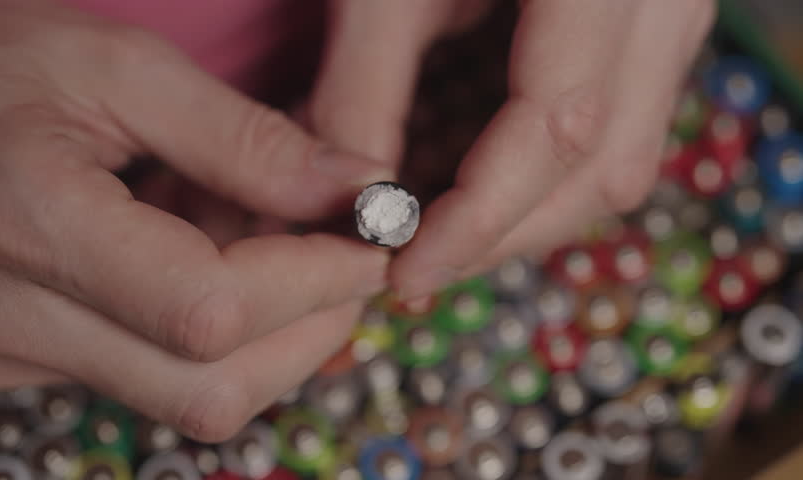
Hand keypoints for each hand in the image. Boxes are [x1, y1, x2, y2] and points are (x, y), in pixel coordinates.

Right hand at [0, 0, 391, 440]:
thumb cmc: (5, 65)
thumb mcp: (126, 66)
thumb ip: (247, 138)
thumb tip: (358, 188)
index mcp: (25, 221)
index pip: (209, 310)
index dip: (312, 284)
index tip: (369, 243)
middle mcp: (9, 317)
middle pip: (212, 384)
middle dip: (313, 327)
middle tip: (353, 261)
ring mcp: (14, 355)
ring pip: (199, 400)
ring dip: (280, 340)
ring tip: (294, 258)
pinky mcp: (34, 364)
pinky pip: (169, 384)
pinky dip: (234, 344)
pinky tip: (237, 274)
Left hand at [306, 0, 715, 299]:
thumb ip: (362, 89)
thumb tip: (346, 204)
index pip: (560, 127)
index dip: (481, 217)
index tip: (406, 269)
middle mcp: (662, 5)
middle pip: (605, 167)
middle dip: (505, 234)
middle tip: (418, 266)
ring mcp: (667, 24)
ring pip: (618, 162)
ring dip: (526, 214)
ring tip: (441, 234)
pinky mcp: (647, 38)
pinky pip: (614, 133)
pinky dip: (541, 177)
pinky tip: (474, 183)